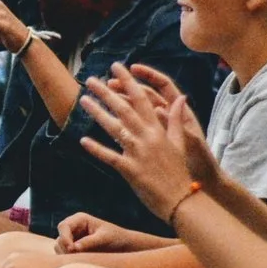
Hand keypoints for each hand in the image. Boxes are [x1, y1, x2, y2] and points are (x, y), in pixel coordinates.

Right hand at [54, 212, 134, 254]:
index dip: (64, 238)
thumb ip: (89, 242)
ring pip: (59, 248)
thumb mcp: (104, 238)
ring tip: (83, 260)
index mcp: (80, 219)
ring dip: (67, 256)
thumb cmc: (116, 238)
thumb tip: (73, 248)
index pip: (63, 226)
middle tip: (78, 258)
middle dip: (66, 249)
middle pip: (60, 238)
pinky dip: (70, 260)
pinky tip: (82, 262)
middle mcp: (73, 228)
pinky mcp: (72, 249)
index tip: (72, 250)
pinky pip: (64, 255)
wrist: (124, 246)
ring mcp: (71, 239)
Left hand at [77, 64, 214, 217]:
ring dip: (97, 113)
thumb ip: (176, 120)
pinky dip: (97, 149)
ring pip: (114, 128)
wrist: (184, 199)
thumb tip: (181, 98)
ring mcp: (138, 153)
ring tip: (83, 100)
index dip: (128, 82)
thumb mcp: (181, 142)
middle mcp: (148, 138)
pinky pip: (110, 157)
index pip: (142, 99)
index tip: (116, 68)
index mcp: (159, 130)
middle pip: (124, 109)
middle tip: (90, 79)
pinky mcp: (130, 170)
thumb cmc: (182, 171)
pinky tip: (83, 140)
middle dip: (106, 92)